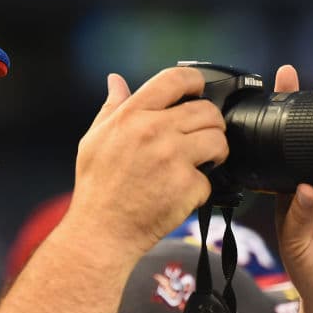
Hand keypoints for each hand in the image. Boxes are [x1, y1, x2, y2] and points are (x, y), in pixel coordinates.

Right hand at [65, 67, 228, 259]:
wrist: (102, 232)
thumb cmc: (96, 187)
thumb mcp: (94, 139)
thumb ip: (111, 107)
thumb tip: (116, 81)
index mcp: (131, 115)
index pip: (175, 80)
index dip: (195, 82)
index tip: (198, 91)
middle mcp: (154, 131)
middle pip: (206, 111)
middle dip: (211, 123)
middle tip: (202, 137)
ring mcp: (173, 158)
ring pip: (218, 140)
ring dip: (216, 151)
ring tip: (203, 162)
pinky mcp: (187, 186)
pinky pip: (211, 178)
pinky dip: (201, 188)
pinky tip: (183, 193)